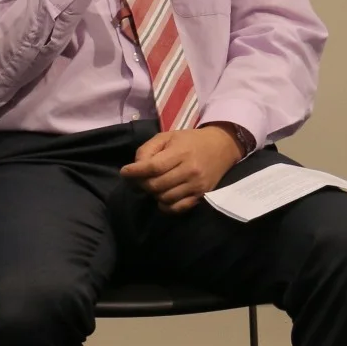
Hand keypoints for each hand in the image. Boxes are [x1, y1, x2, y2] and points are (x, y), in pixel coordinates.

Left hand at [120, 126, 239, 212]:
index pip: (153, 167)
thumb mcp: (167, 137)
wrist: (222, 146)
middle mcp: (190, 171)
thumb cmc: (190, 140)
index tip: (124, 172)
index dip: (135, 172)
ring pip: (165, 198)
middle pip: (156, 185)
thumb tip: (136, 167)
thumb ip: (148, 149)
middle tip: (138, 179)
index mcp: (181, 153)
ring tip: (152, 185)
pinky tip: (162, 197)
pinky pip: (178, 208)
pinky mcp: (202, 196)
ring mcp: (197, 185)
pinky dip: (166, 206)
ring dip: (153, 194)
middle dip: (141, 183)